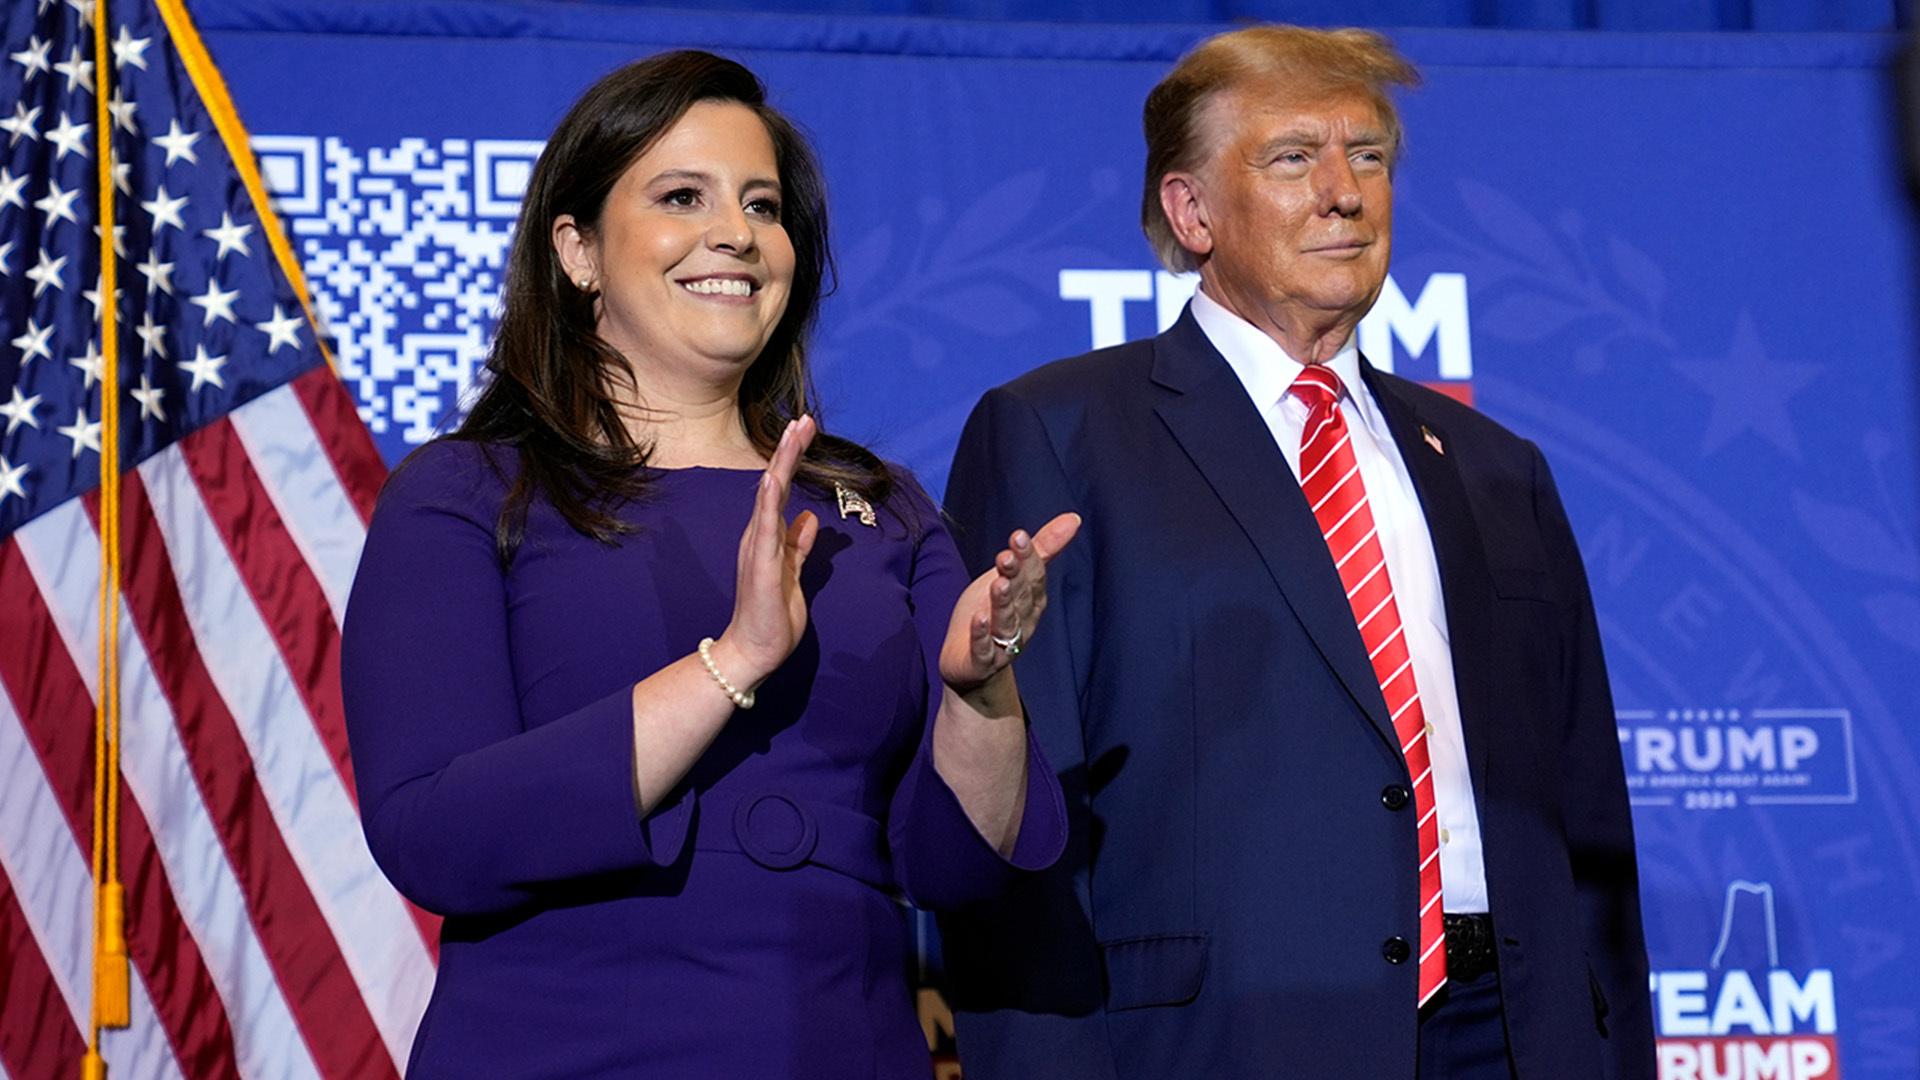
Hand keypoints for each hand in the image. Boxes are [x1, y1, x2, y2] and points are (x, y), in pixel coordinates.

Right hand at [713, 416, 818, 687]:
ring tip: (792, 434)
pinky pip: (764, 528)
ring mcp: (758, 548)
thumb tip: (810, 518)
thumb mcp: (793, 574)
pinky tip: (772, 478)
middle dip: (789, 451)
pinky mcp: (762, 565)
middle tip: (803, 420)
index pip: (781, 490)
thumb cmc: (772, 616)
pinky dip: (768, 501)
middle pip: (775, 484)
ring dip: (782, 464)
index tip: (805, 431)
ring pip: (770, 496)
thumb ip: (799, 546)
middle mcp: (759, 536)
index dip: (792, 460)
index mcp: (768, 537)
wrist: (754, 651)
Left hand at [939, 512, 1081, 695]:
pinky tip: (978, 619)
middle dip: (1015, 576)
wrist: (969, 662)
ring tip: (998, 584)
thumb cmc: (992, 612)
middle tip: (1006, 556)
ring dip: (1003, 603)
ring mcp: (1003, 643)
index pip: (1034, 575)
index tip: (1018, 537)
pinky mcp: (981, 661)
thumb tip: (1074, 519)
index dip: (1027, 557)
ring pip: (1006, 621)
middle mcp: (1022, 620)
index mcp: (1031, 599)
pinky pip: (984, 649)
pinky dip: (981, 635)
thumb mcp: (1014, 576)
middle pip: (1020, 595)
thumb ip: (1042, 549)